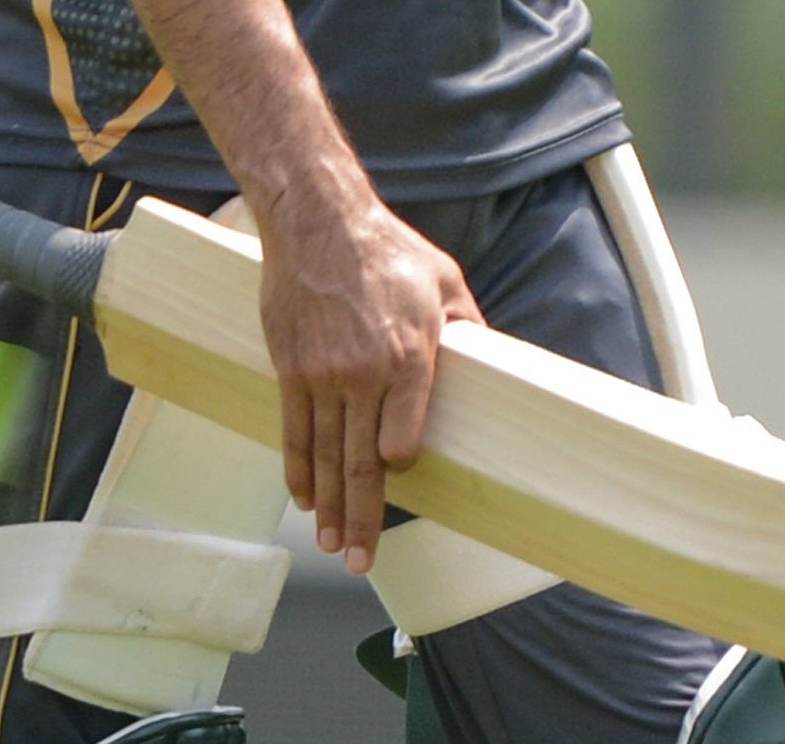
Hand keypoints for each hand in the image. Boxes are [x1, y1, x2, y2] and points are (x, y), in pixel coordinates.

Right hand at [256, 186, 481, 573]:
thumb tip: (493, 361)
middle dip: (361, 519)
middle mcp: (363, 377)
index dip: (400, 467)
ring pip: (323, 458)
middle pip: (359, 465)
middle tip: (358, 562)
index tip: (399, 474)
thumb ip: (468, 328)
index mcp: (410, 360)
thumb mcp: (446, 283)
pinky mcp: (291, 370)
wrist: (319, 223)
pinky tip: (304, 497)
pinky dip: (297, 470)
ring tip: (331, 544)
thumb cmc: (388, 250)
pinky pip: (292, 432)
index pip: (402, 443)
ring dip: (327, 507)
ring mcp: (322, 377)